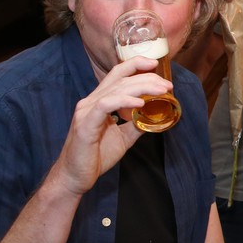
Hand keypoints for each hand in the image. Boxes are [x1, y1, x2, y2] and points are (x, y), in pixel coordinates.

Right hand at [48, 56, 169, 197]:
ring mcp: (86, 111)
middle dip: (146, 78)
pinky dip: (123, 100)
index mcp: (98, 102)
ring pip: (116, 89)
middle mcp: (91, 102)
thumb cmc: (95, 157)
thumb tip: (154, 116)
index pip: (116, 75)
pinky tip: (140, 103)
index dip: (135, 65)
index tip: (155, 64)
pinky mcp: (85, 124)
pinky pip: (105, 105)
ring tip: (161, 90)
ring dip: (141, 87)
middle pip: (120, 79)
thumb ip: (136, 124)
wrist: (75, 177)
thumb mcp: (123, 137)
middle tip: (167, 84)